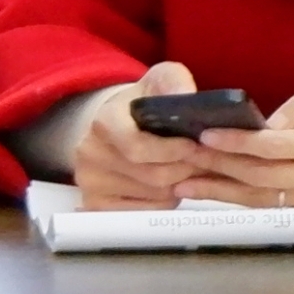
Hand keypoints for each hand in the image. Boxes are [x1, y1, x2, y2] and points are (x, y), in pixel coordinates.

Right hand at [68, 63, 214, 210]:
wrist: (114, 125)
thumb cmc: (143, 104)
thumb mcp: (161, 81)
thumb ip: (176, 82)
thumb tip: (187, 95)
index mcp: (103, 122)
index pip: (137, 148)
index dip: (172, 150)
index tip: (195, 144)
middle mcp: (89, 153)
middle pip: (153, 176)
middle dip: (186, 169)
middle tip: (203, 160)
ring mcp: (90, 182)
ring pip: (155, 196)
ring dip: (180, 185)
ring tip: (187, 168)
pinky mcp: (96, 204)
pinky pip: (146, 212)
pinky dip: (166, 201)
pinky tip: (169, 184)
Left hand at [180, 88, 293, 207]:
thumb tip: (267, 125)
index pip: (272, 147)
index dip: (236, 142)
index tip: (205, 134)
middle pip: (259, 176)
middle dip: (217, 167)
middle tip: (181, 155)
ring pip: (262, 199)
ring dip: (220, 192)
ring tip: (183, 184)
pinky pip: (274, 208)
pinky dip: (241, 203)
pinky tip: (216, 195)